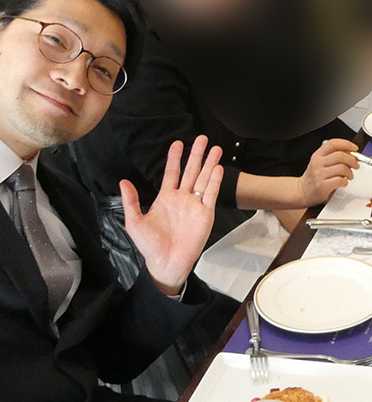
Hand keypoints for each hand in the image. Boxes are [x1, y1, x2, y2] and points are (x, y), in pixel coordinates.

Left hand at [121, 135, 222, 294]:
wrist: (166, 262)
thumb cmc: (149, 245)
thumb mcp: (134, 222)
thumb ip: (131, 201)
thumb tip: (123, 181)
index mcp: (165, 198)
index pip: (171, 173)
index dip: (174, 158)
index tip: (178, 143)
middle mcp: (182, 198)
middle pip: (191, 171)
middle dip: (196, 155)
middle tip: (202, 138)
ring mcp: (195, 205)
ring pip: (204, 179)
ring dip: (209, 164)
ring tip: (215, 148)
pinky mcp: (206, 214)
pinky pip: (211, 194)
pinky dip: (215, 181)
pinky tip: (217, 168)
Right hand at [296, 138, 358, 206]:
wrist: (302, 191)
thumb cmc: (314, 177)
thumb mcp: (320, 163)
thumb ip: (333, 157)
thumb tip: (352, 155)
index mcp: (318, 155)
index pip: (333, 144)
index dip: (346, 144)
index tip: (354, 148)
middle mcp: (318, 163)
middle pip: (340, 155)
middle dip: (352, 160)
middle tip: (356, 165)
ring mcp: (319, 174)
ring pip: (342, 168)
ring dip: (350, 173)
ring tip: (349, 176)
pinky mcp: (322, 186)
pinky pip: (340, 180)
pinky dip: (345, 182)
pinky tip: (343, 182)